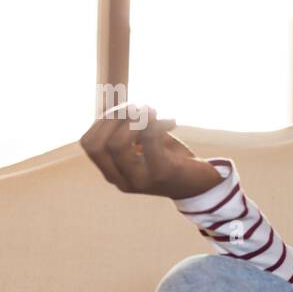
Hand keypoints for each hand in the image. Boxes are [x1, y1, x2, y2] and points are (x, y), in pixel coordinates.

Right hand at [79, 105, 223, 199]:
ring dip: (134, 118)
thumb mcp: (145, 143)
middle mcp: (123, 180)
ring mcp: (141, 180)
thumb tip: (123, 108)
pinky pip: (148, 138)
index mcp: (114, 172)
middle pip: (98, 144)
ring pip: (117, 143)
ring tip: (154, 112)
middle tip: (139, 108)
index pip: (89, 144)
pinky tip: (171, 122)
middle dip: (116, 117)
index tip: (126, 111)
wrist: (204, 183)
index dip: (103, 121)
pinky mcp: (162, 173)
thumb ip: (129, 128)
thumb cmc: (171, 158)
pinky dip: (157, 122)